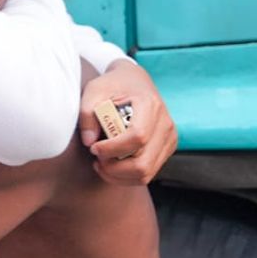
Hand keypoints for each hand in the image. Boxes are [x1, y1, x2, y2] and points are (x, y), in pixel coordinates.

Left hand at [77, 59, 177, 184]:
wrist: (135, 80)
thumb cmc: (113, 85)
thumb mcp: (94, 90)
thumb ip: (87, 113)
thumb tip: (88, 141)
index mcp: (150, 104)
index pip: (138, 137)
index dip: (113, 149)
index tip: (93, 147)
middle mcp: (165, 123)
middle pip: (143, 162)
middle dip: (115, 168)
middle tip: (96, 160)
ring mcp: (169, 138)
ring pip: (146, 173)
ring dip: (119, 175)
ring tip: (101, 164)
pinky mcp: (166, 148)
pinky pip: (148, 173)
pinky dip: (127, 176)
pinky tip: (111, 166)